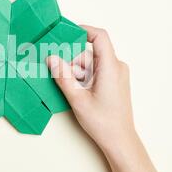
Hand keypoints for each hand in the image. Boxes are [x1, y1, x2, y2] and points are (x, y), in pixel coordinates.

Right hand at [46, 25, 133, 150]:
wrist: (120, 140)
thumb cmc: (103, 122)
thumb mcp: (77, 99)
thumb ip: (63, 76)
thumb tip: (52, 58)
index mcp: (111, 67)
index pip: (99, 36)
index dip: (83, 30)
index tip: (66, 33)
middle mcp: (116, 67)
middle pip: (89, 52)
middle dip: (72, 60)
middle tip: (56, 70)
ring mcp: (116, 74)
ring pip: (91, 63)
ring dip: (76, 71)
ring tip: (68, 87)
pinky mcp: (114, 82)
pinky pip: (96, 71)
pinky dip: (83, 77)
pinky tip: (75, 90)